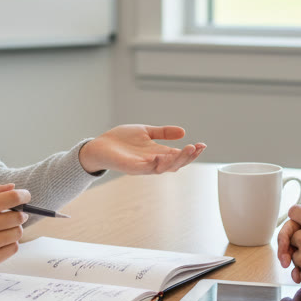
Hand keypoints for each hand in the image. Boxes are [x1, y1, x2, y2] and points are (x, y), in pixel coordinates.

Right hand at [0, 183, 26, 276]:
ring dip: (14, 229)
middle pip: (18, 217)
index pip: (11, 198)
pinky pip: (14, 247)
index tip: (25, 196)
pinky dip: (10, 243)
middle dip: (19, 214)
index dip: (23, 195)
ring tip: (4, 229)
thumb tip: (14, 187)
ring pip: (18, 232)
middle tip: (14, 215)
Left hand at [78, 124, 205, 174]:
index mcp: (158, 153)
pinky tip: (160, 156)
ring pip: (164, 168)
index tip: (202, 145)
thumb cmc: (120, 140)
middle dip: (187, 157)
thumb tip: (183, 131)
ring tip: (186, 150)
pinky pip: (146, 169)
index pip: (178, 155)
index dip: (191, 152)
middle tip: (197, 148)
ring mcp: (143, 166)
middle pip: (175, 163)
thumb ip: (163, 133)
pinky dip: (154, 164)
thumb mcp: (146, 131)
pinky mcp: (131, 168)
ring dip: (176, 160)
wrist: (99, 146)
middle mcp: (153, 162)